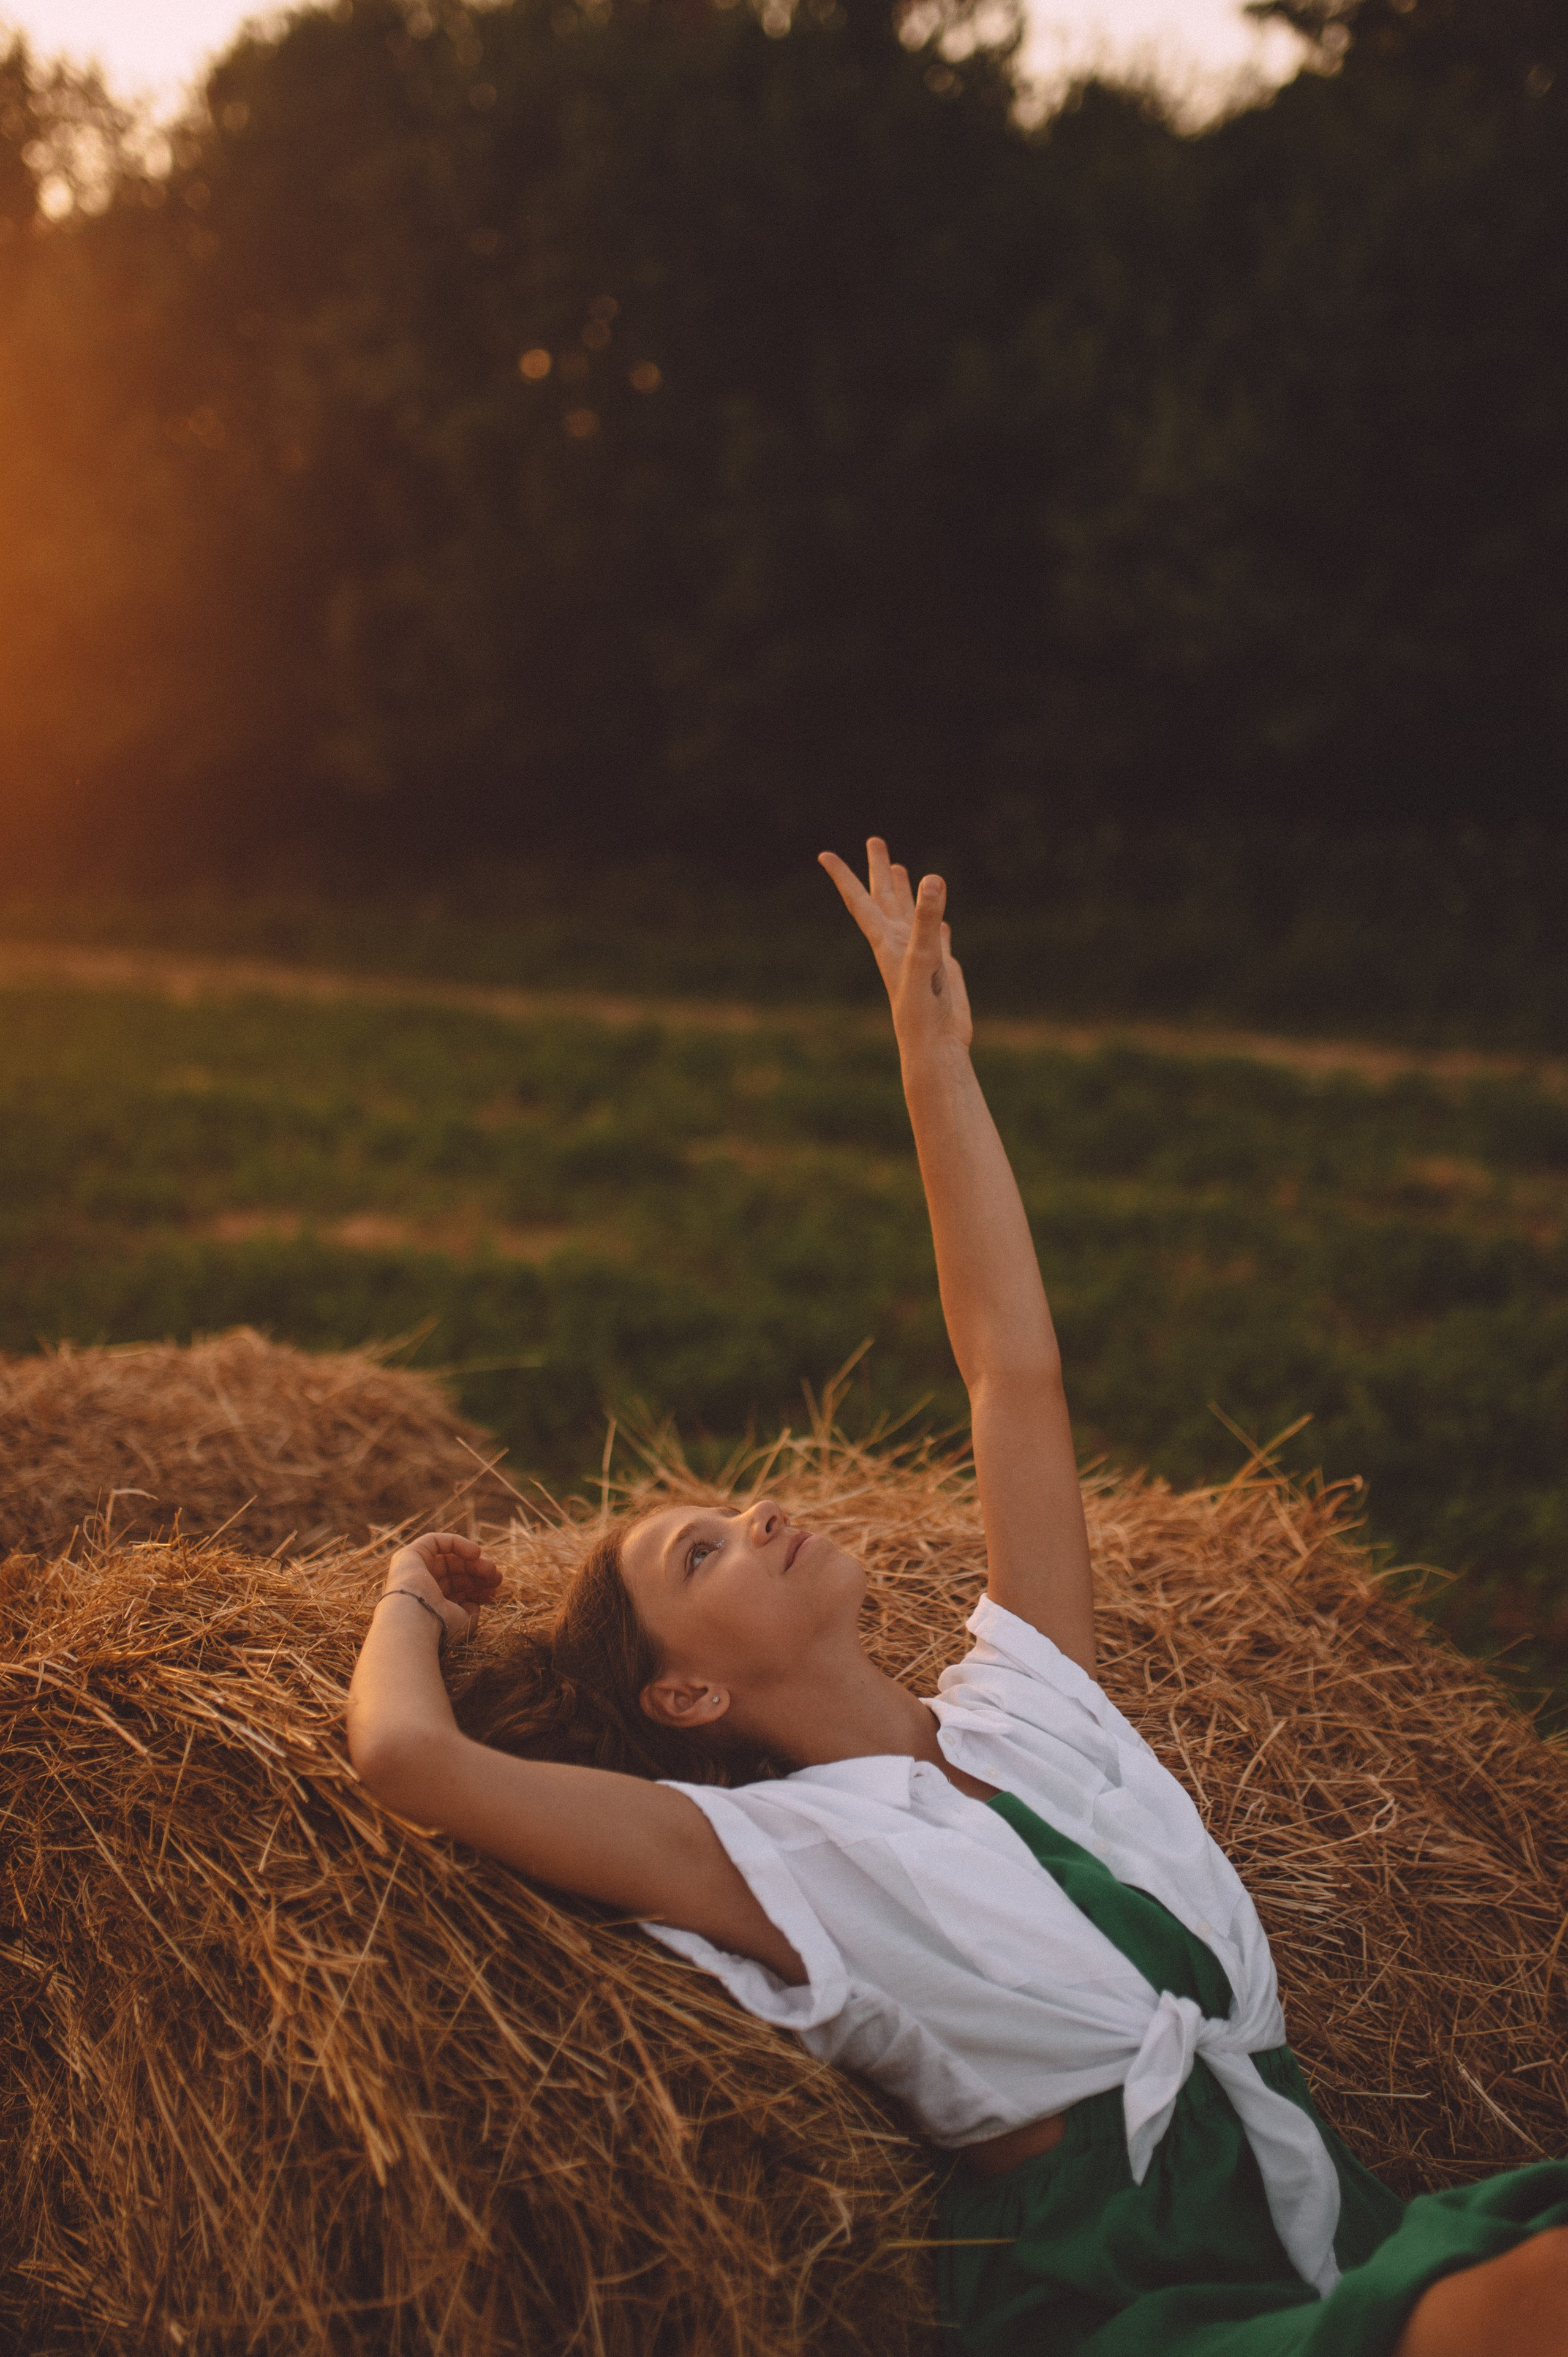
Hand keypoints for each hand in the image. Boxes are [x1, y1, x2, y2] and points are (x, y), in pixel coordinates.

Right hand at [384, 1531, 501, 1645]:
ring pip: (449, 1559)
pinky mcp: (409, 1555)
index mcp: (430, 1607)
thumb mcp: (462, 1622)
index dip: (476, 1590)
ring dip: (473, 1562)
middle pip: (454, 1574)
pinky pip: (435, 1542)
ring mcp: (413, 1571)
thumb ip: (469, 1611)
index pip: (455, 1593)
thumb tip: (474, 1604)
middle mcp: (420, 1588)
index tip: (493, 1593)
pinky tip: (476, 1553)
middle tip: (498, 1578)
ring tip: (491, 1570)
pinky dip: (457, 1543)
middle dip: (478, 1575)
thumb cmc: (440, 1625)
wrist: (415, 1620)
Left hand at [819, 838, 972, 1052]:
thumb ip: (926, 919)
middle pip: (885, 899)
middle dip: (879, 871)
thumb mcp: (924, 956)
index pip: (861, 901)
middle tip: (875, 840)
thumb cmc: (923, 1008)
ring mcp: (919, 957)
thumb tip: (931, 879)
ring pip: (909, 916)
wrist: (937, 1047)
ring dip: (905, 893)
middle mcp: (899, 945)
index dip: (843, 876)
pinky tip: (942, 920)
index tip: (823, 855)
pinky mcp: (940, 969)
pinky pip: (936, 938)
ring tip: (901, 868)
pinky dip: (937, 924)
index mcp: (886, 941)